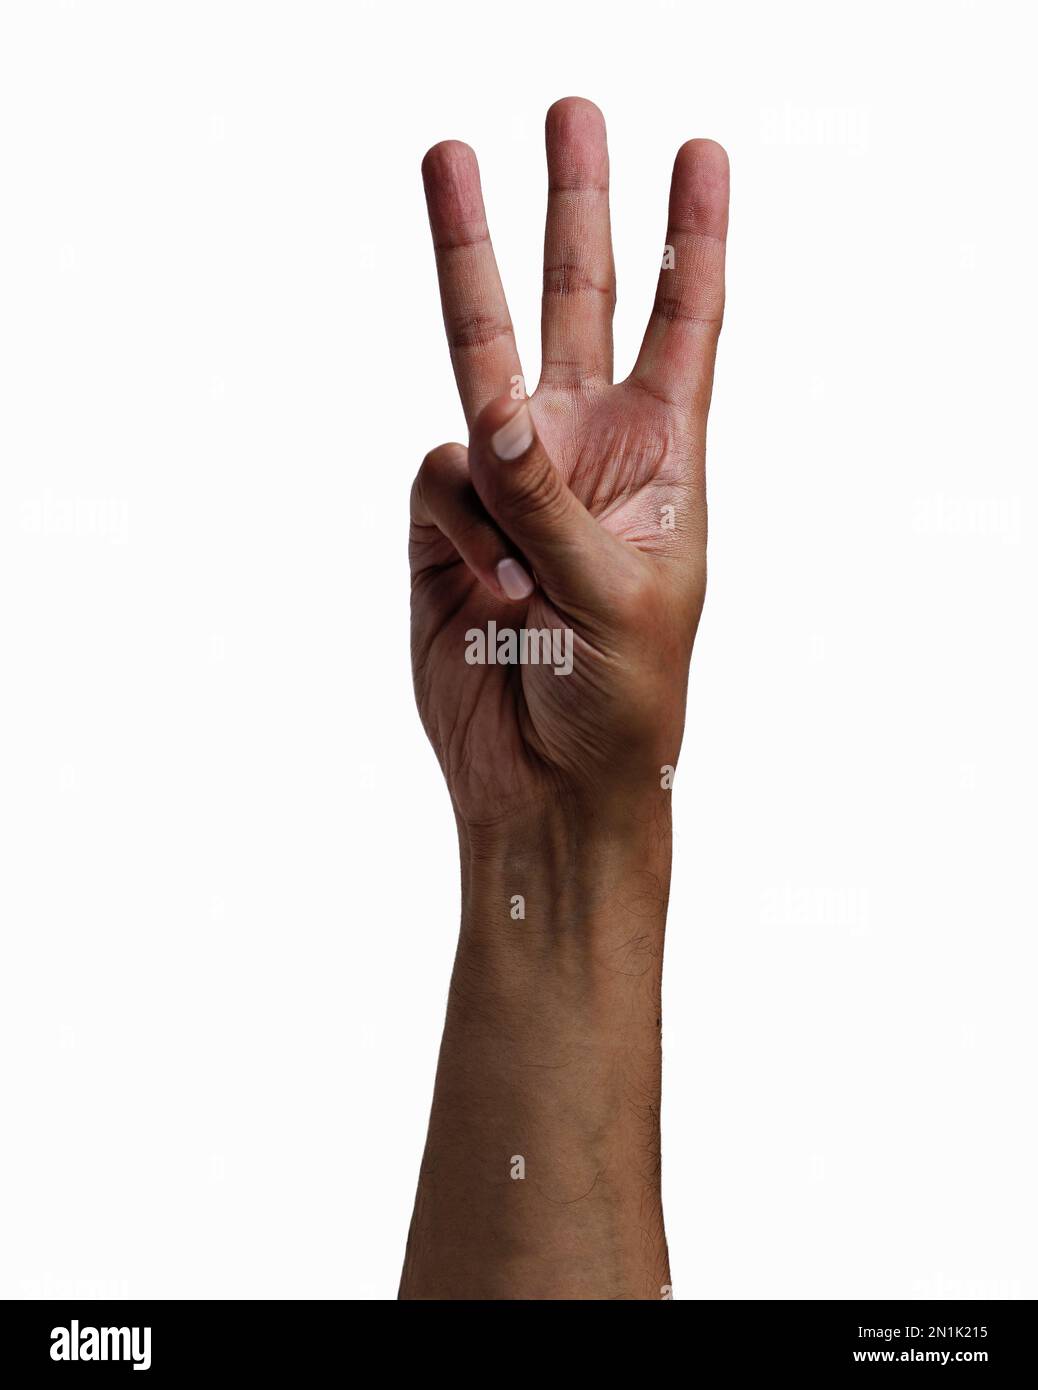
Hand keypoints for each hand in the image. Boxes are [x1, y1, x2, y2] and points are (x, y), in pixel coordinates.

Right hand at [410, 98, 727, 832]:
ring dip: (466, 258)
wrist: (545, 786)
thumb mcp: (616, 596)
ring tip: (447, 160)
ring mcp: (507, 486)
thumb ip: (549, 500)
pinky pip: (437, 480)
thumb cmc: (622, 701)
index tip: (701, 155)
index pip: (684, 328)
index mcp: (657, 462)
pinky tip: (490, 585)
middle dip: (574, 209)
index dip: (692, 241)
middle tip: (570, 110)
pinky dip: (459, 520)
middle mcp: (581, 455)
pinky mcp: (443, 527)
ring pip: (477, 364)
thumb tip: (488, 409)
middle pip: (577, 306)